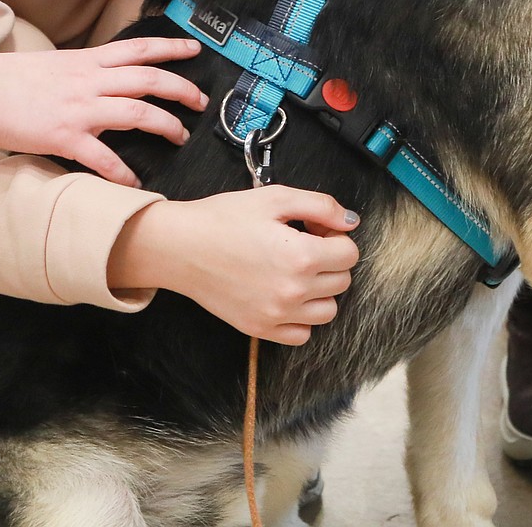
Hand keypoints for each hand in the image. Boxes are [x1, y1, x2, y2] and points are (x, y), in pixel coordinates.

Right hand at [0, 39, 207, 185]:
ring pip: (137, 112)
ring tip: (180, 136)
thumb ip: (90, 71)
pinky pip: (102, 156)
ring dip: (166, 125)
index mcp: (89, 61)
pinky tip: (134, 182)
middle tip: (201, 101)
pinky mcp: (64, 137)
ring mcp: (79, 109)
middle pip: (150, 79)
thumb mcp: (59, 64)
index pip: (140, 48)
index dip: (172, 48)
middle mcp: (90, 81)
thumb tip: (114, 78)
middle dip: (182, 89)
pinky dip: (122, 172)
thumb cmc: (15, 79)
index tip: (196, 50)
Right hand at [108, 185, 360, 344]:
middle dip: (331, 260)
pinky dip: (301, 317)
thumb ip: (322, 206)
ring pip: (328, 311)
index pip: (350, 254)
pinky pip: (301, 334)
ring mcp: (276, 315)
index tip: (316, 230)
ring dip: (321, 290)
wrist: (180, 247)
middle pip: (342, 281)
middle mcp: (293, 292)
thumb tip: (350, 221)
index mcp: (302, 256)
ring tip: (297, 270)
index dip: (336, 237)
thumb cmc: (224, 219)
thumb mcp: (277, 197)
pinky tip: (285, 294)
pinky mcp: (259, 329)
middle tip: (305, 244)